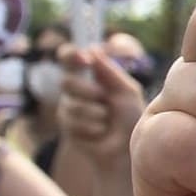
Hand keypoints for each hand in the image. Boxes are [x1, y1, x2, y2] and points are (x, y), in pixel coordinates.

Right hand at [59, 45, 145, 174]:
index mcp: (89, 75)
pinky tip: (100, 130)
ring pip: (71, 104)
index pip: (69, 57)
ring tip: (106, 118)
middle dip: (86, 89)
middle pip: (66, 81)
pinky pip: (73, 122)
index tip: (84, 58)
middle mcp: (75, 89)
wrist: (127, 147)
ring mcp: (68, 108)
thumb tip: (92, 49)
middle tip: (101, 95)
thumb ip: (110, 72)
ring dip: (94, 112)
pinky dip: (92, 126)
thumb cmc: (129, 115)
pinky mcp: (67, 127)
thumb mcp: (126, 91)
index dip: (71, 55)